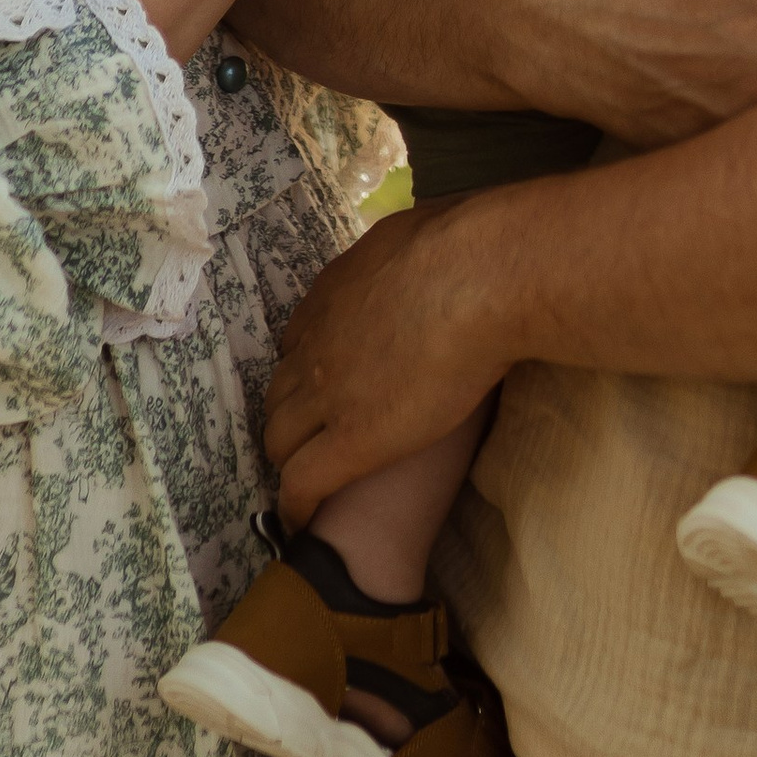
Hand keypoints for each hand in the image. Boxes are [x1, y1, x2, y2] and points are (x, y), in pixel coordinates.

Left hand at [265, 192, 518, 528]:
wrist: (477, 278)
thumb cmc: (468, 245)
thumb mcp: (419, 235)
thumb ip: (408, 256)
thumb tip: (426, 249)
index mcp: (331, 297)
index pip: (299, 341)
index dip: (307, 367)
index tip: (324, 381)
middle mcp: (316, 346)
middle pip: (279, 392)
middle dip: (288, 416)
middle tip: (310, 436)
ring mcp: (327, 395)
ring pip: (281, 440)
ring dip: (289, 459)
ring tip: (302, 479)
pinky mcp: (352, 441)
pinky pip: (304, 482)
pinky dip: (296, 503)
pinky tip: (299, 520)